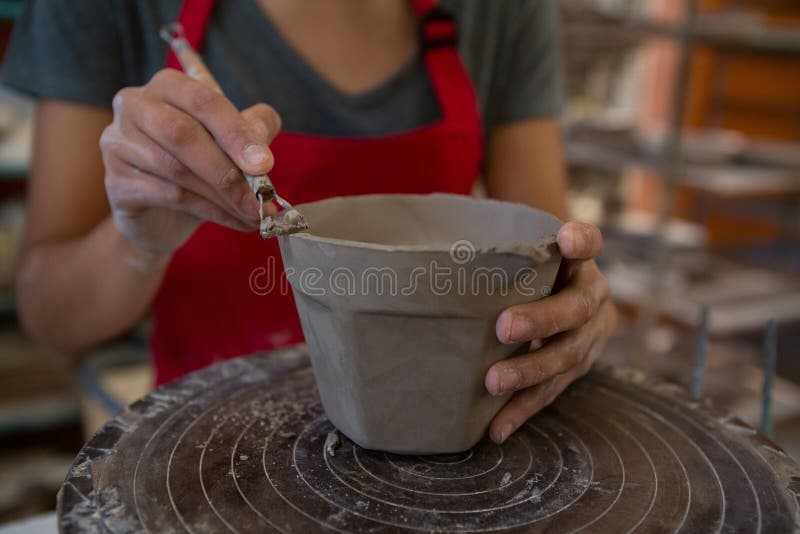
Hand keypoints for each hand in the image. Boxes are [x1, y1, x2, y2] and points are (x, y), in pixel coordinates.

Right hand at [101, 69, 280, 267]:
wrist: (162, 218)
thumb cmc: (200, 169)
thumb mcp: (231, 146)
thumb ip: (253, 131)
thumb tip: (266, 131)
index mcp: (167, 86)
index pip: (202, 100)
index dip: (236, 132)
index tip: (265, 163)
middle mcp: (134, 106)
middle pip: (183, 133)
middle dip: (228, 169)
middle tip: (261, 196)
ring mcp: (117, 143)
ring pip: (176, 169)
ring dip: (223, 195)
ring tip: (255, 213)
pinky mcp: (115, 182)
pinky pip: (169, 196)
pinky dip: (211, 211)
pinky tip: (237, 222)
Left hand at [484, 222, 617, 443]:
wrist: (565, 297)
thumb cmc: (527, 272)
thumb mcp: (523, 255)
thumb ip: (495, 252)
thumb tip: (423, 248)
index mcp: (579, 261)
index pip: (589, 241)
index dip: (581, 240)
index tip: (567, 239)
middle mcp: (592, 296)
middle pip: (576, 308)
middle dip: (541, 319)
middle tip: (504, 328)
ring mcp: (589, 336)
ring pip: (567, 356)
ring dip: (529, 371)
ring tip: (493, 383)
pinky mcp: (576, 369)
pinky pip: (551, 392)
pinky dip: (522, 409)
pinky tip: (498, 426)